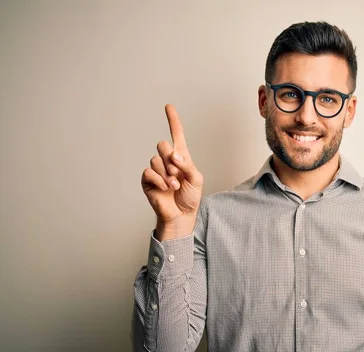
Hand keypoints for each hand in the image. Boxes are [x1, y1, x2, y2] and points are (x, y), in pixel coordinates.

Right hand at [141, 104, 202, 239]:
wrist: (181, 215)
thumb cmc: (190, 197)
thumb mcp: (196, 179)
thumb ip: (186, 164)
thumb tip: (173, 154)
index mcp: (181, 157)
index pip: (176, 134)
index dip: (173, 120)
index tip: (168, 106)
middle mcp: (167, 160)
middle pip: (163, 145)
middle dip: (171, 160)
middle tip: (178, 175)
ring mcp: (156, 170)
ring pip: (156, 159)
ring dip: (167, 174)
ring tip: (174, 186)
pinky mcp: (148, 180)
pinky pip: (149, 171)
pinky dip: (159, 180)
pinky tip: (165, 189)